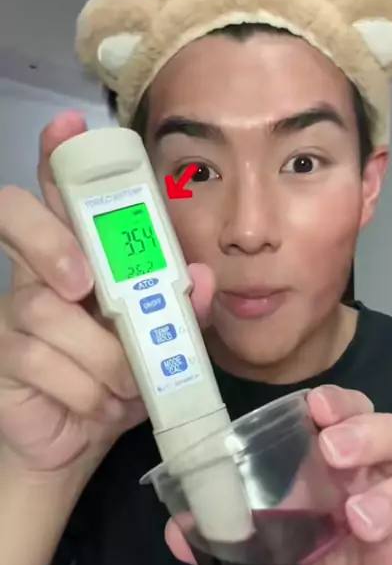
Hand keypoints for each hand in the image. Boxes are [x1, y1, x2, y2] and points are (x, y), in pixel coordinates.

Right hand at [0, 111, 214, 479]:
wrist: (80, 438)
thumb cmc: (120, 377)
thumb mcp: (161, 343)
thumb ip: (182, 308)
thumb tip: (199, 276)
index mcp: (79, 254)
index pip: (60, 191)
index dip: (57, 155)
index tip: (69, 127)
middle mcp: (37, 271)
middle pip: (15, 217)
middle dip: (51, 240)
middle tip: (83, 284)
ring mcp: (12, 312)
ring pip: (44, 309)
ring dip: (99, 355)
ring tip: (125, 383)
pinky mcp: (2, 355)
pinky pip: (41, 359)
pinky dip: (86, 387)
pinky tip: (99, 402)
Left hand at [166, 385, 391, 564]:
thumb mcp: (249, 557)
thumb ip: (216, 537)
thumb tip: (176, 527)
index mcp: (342, 467)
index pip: (354, 413)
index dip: (342, 402)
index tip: (315, 407)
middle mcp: (383, 483)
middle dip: (374, 432)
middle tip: (333, 450)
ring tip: (358, 520)